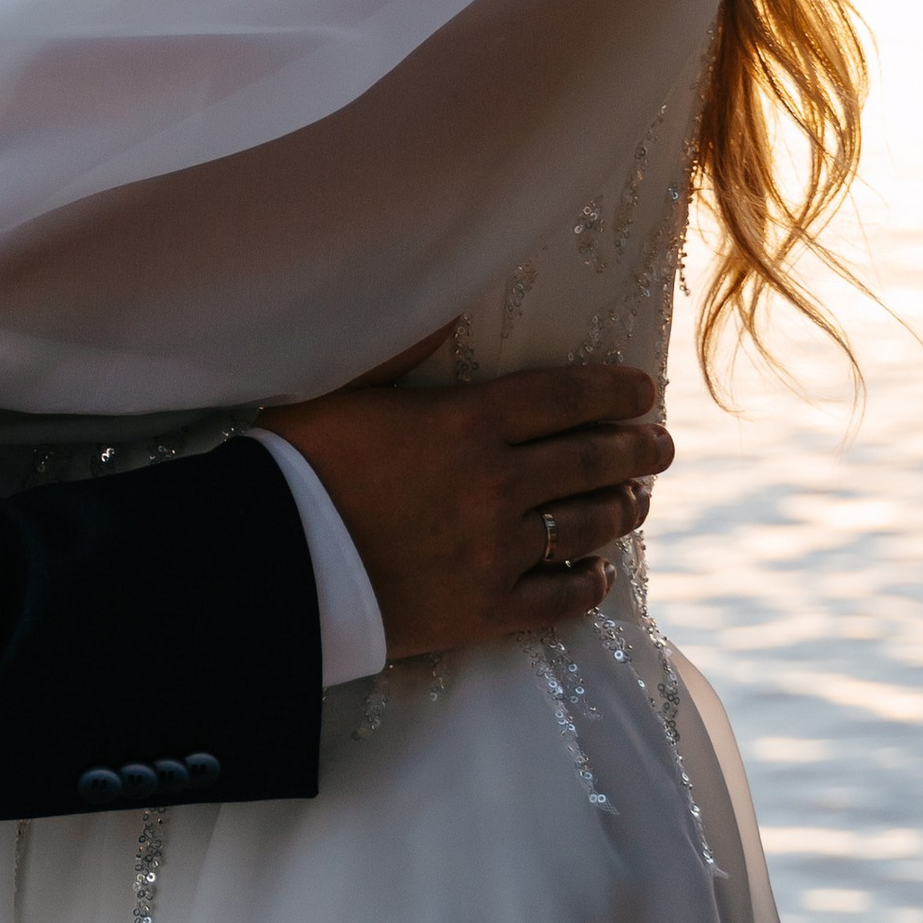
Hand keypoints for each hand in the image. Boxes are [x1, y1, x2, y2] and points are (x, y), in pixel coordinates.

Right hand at [270, 363, 672, 661]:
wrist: (263, 568)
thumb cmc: (292, 468)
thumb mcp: (342, 389)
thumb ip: (404, 349)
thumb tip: (449, 310)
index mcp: (464, 422)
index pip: (567, 397)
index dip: (616, 392)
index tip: (643, 391)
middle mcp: (494, 484)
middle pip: (595, 460)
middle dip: (639, 449)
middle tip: (660, 445)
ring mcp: (495, 552)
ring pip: (590, 526)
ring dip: (623, 509)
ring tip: (635, 500)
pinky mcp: (484, 612)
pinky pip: (562, 599)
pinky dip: (589, 582)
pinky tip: (598, 572)